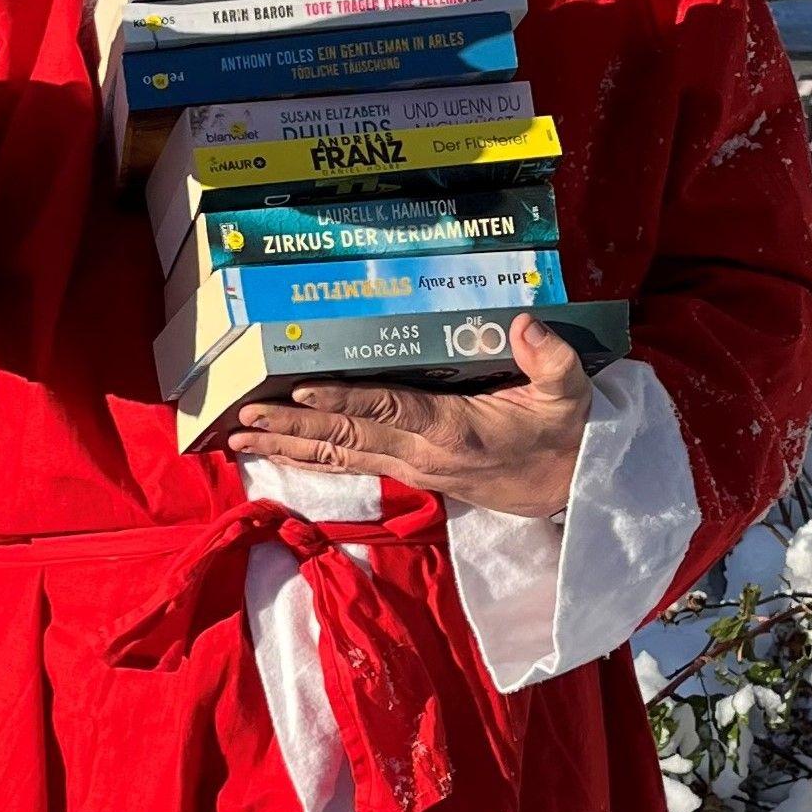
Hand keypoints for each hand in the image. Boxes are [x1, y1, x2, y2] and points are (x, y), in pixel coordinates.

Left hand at [235, 315, 593, 516]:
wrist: (570, 489)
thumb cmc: (566, 435)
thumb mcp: (568, 394)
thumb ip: (550, 357)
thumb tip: (526, 321)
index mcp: (452, 432)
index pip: (386, 411)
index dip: (341, 400)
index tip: (298, 390)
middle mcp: (422, 455)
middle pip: (346, 437)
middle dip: (292, 427)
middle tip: (243, 419)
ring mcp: (412, 468)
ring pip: (339, 456)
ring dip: (288, 447)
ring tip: (241, 440)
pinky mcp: (411, 474)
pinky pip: (351, 463)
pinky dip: (311, 456)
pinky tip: (279, 450)